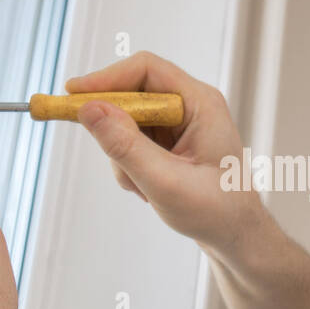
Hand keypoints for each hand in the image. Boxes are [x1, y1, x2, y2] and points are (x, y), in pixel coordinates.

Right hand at [67, 51, 266, 258]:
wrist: (236, 237)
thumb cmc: (216, 212)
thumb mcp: (165, 182)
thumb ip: (126, 147)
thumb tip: (89, 110)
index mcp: (200, 103)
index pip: (145, 70)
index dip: (106, 79)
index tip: (73, 96)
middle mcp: (190, 106)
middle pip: (132, 95)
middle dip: (115, 129)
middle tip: (110, 156)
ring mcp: (180, 125)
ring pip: (128, 122)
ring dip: (124, 156)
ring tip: (144, 188)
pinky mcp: (170, 142)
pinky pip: (133, 142)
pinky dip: (130, 167)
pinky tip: (149, 190)